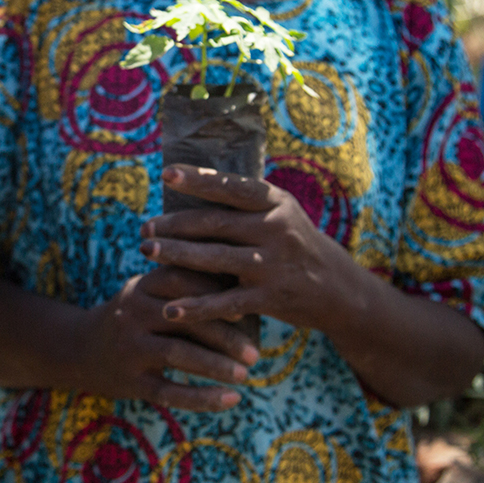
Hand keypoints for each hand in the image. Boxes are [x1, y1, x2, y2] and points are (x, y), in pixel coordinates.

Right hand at [65, 265, 257, 411]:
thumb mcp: (149, 293)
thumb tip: (246, 285)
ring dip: (215, 366)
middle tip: (254, 352)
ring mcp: (128, 348)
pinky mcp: (128, 381)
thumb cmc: (135, 317)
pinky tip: (231, 400)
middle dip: (223, 336)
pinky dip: (202, 398)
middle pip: (183, 319)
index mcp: (141, 287)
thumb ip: (185, 286)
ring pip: (176, 354)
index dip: (213, 292)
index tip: (245, 308)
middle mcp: (132, 313)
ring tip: (245, 375)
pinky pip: (168, 392)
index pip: (180, 280)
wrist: (81, 350)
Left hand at [139, 164, 364, 333]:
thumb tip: (192, 181)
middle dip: (174, 225)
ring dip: (176, 255)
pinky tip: (170, 309)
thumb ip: (245, 203)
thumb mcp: (281, 214)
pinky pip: (225, 303)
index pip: (232, 187)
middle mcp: (276, 229)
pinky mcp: (270, 298)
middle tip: (144, 228)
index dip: (199, 180)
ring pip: (215, 259)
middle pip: (215, 223)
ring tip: (146, 251)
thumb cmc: (295, 245)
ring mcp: (273, 264)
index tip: (167, 173)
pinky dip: (196, 308)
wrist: (339, 289)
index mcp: (276, 203)